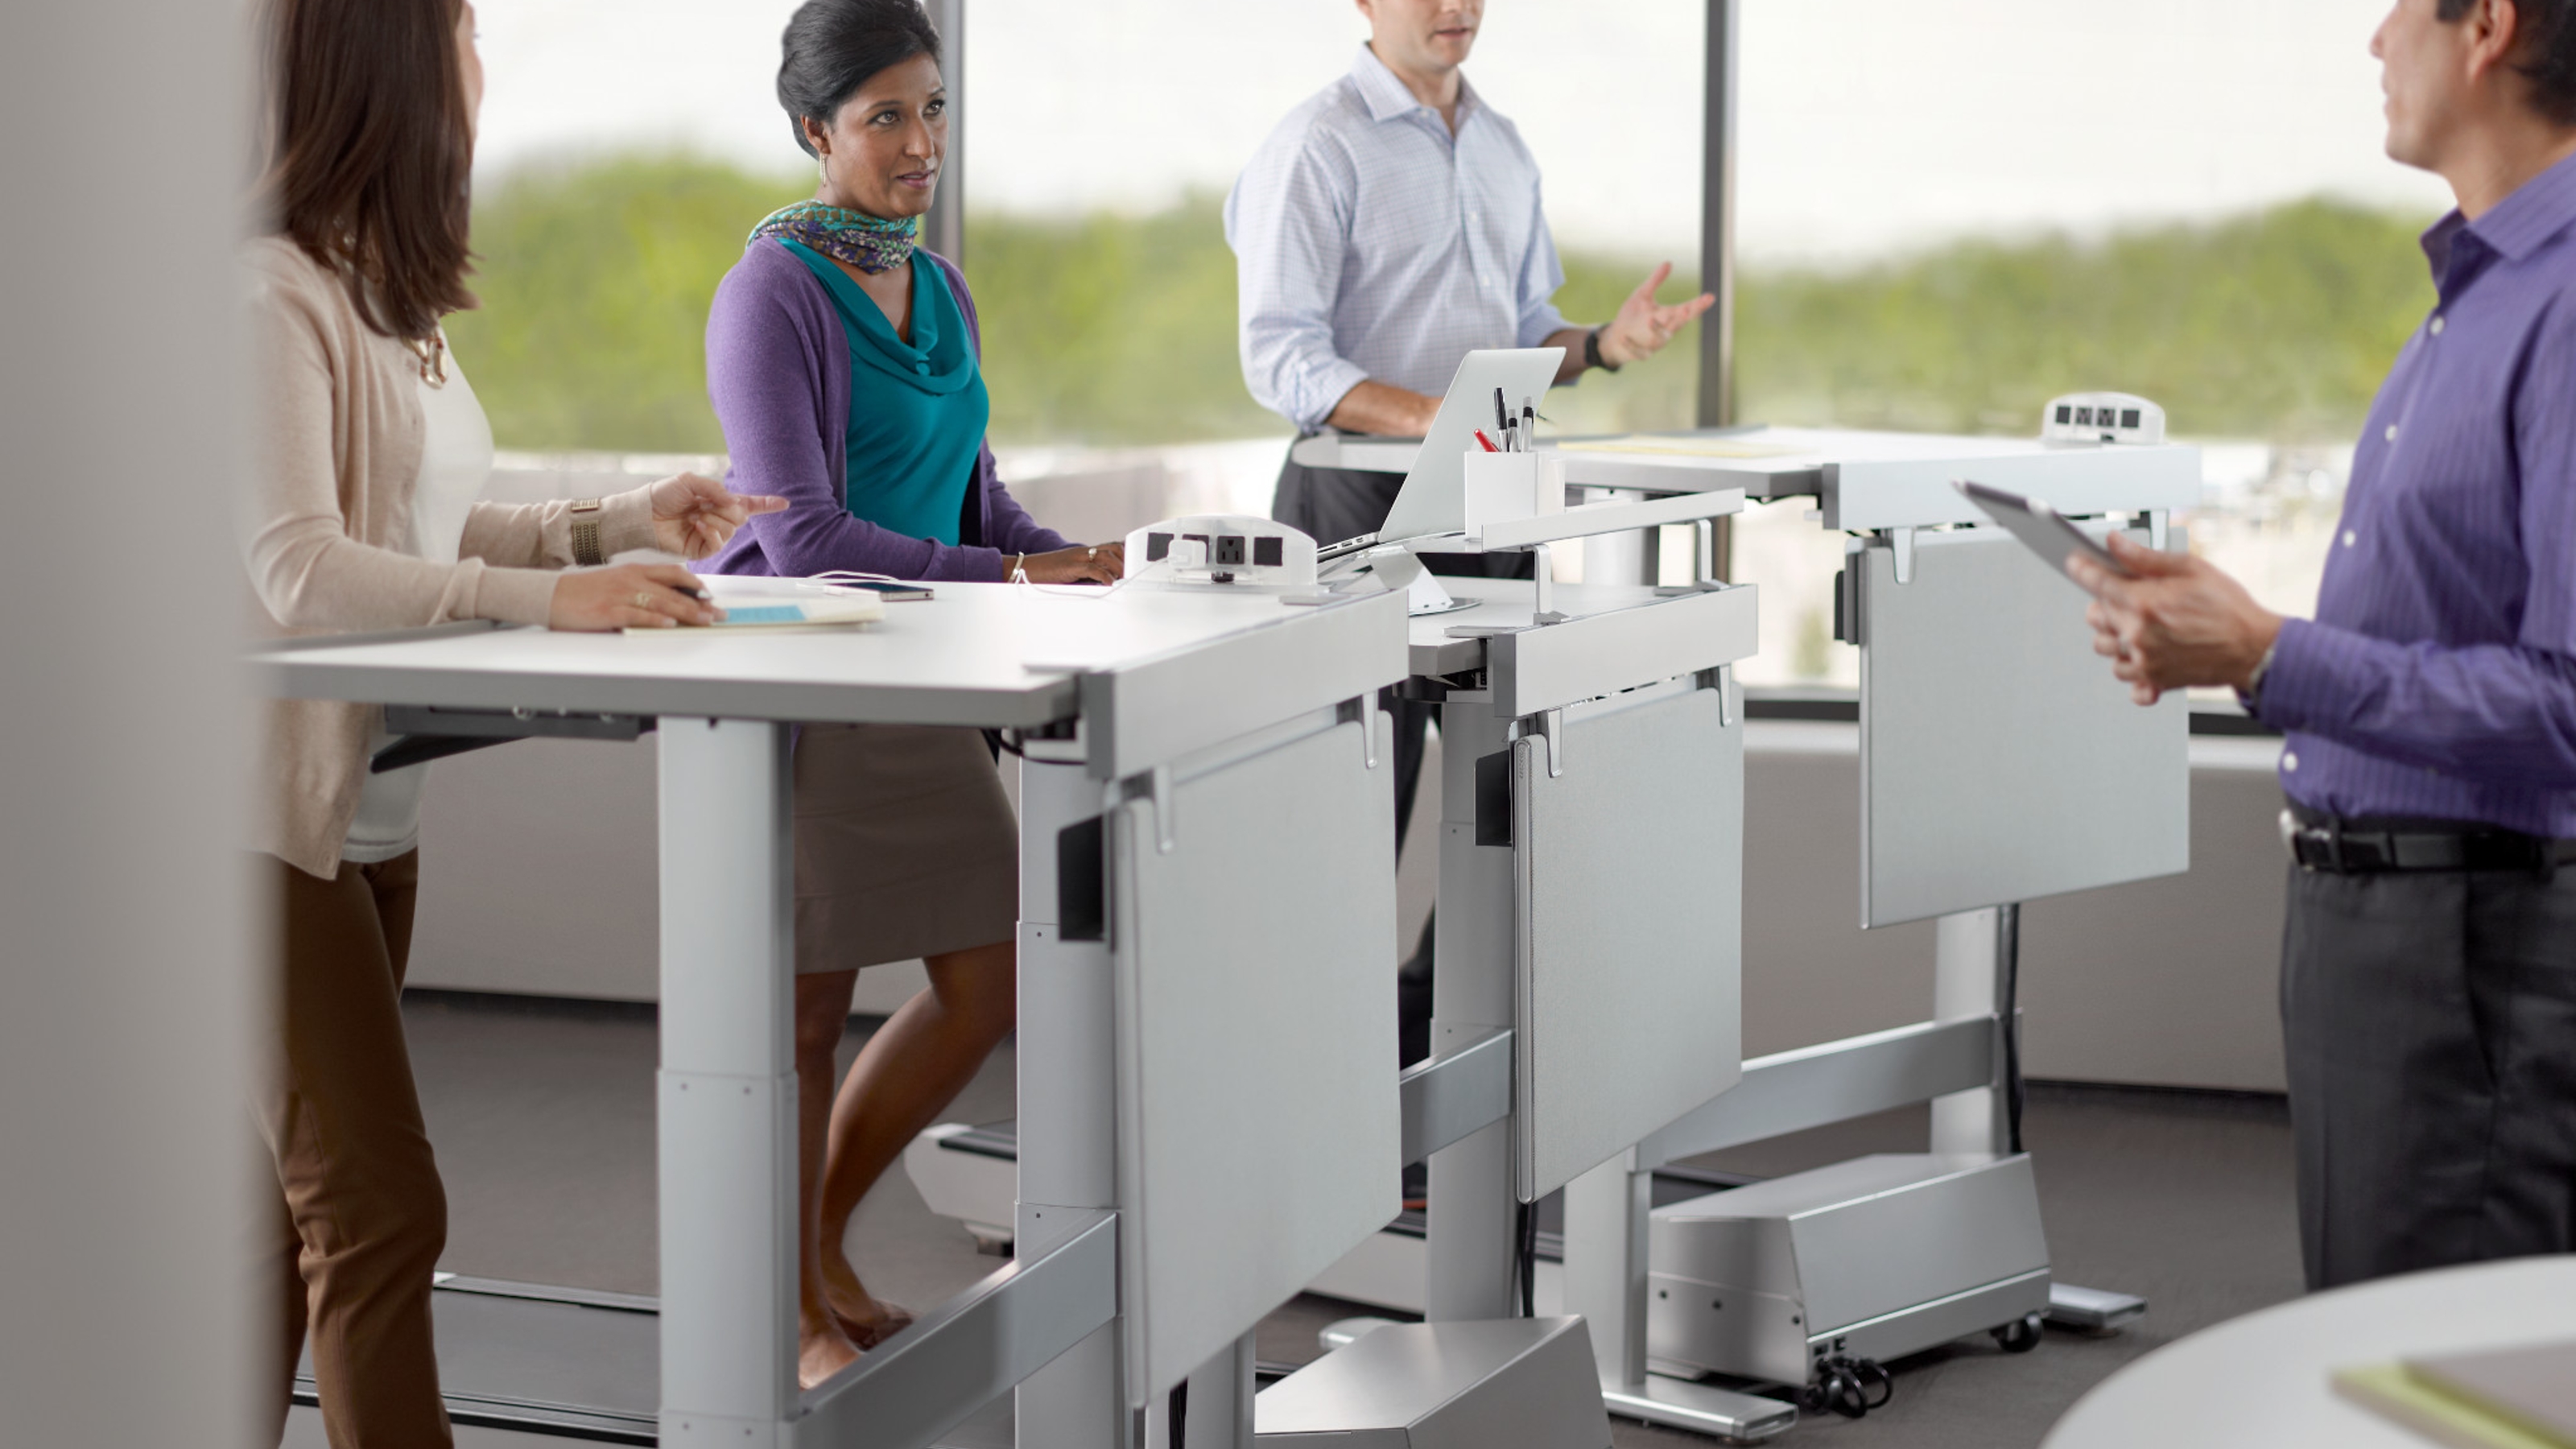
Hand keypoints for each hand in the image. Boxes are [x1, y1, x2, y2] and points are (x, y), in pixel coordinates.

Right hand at [550, 563, 723, 630]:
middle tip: (719, 614)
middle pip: (674, 591)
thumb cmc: (583, 592)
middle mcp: (631, 579)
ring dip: (687, 612)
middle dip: (701, 603)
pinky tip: (671, 624)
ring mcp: (621, 594)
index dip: (695, 584)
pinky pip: (638, 615)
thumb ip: (640, 590)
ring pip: (662, 602)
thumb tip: (666, 606)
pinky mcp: (609, 611)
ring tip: (705, 620)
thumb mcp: (616, 584)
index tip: (711, 595)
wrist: (551, 594)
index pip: (673, 573)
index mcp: (634, 570)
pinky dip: (656, 620)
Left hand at [648, 473, 786, 558]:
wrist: (643, 515)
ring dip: (714, 519)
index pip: (747, 504)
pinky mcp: (702, 549)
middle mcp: (717, 519)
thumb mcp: (690, 481)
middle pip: (741, 517)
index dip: (765, 504)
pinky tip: (697, 525)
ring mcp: (711, 535)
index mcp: (716, 502)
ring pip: (731, 529)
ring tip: (694, 516)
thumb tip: (734, 503)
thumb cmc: (662, 495)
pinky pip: (719, 542)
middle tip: (704, 505)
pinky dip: (711, 531)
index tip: (784, 503)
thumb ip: (715, 489)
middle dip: (726, 509)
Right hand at [1014, 543, 1124, 584]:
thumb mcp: (1073, 575)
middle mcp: (1084, 552)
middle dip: (1126, 560)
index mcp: (1085, 552)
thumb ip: (1089, 577)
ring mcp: (1077, 557)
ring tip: (1125, 579)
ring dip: (1119, 568)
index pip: (1112, 547)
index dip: (1126, 553)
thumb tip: (1106, 586)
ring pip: (1106, 556)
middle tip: (1134, 574)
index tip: (1138, 563)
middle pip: (1113, 548)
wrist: (1026, 570)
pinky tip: (1110, 583)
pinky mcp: (1070, 566)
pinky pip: (1091, 568)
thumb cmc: (1048, 575)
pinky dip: (1103, 576)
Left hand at [1596, 263, 1716, 367]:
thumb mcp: (1643, 295)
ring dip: (1656, 330)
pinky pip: (1638, 351)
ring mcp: (1653, 344)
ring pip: (1659, 339)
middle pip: (1678, 324)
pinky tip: (1623, 336)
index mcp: (1668, 316)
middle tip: (1688, 309)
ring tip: (1649, 319)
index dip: (1699, 305)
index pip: (1687, 309)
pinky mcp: (1640, 354)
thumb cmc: (1633, 316)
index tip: (1710, 297)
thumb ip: (1655, 281)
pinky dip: (1632, 345)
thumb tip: (1668, 262)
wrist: (1616, 338)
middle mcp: (1665, 331)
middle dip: (1683, 318)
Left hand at [2070, 533, 2282, 704]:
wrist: (2256, 647)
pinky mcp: (2154, 681)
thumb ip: (2145, 557)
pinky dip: (2130, 669)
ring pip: (2105, 648)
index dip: (2081, 568)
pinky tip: (2144, 656)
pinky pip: (2125, 679)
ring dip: (2115, 635)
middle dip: (2106, 603)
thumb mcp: (2190, 569)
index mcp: (2144, 603)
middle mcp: (2138, 634)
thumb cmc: (2229, 608)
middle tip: (2129, 596)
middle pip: (2095, 617)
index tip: (2074, 562)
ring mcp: (2144, 660)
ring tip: (2140, 625)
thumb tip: (2115, 543)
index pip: (2096, 582)